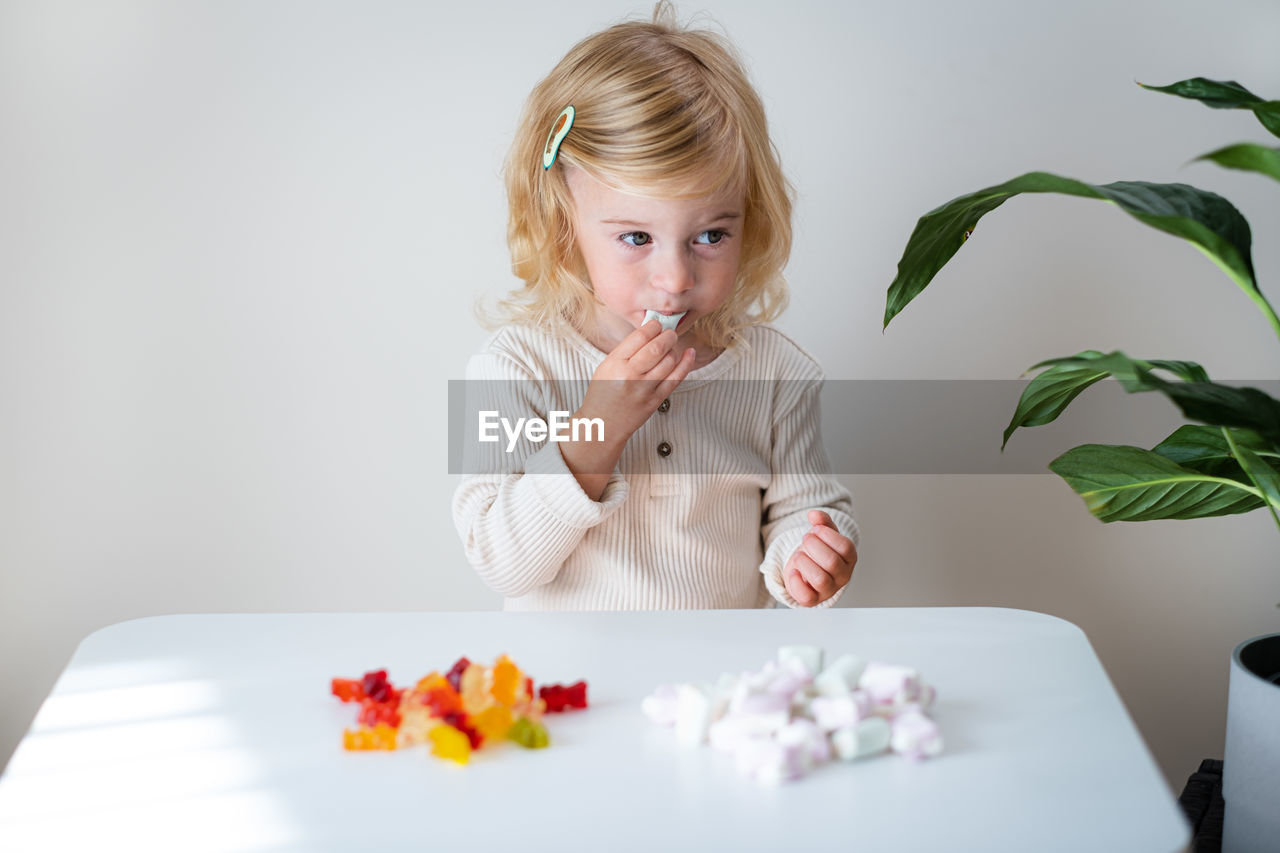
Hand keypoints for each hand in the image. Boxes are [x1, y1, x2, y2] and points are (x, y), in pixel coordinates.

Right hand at [577, 319, 695, 448]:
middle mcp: (630, 376)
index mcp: (615, 364)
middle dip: (667, 335)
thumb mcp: (606, 367)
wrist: (603, 425)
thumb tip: (649, 332)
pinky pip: (676, 378)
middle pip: (657, 348)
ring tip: (671, 346)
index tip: (656, 324)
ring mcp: (644, 389)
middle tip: (670, 332)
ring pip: (669, 361)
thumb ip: (626, 351)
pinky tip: (689, 353)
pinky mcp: (656, 400)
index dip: (652, 327)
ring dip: (674, 349)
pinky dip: (686, 363)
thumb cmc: (603, 394)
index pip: (639, 337)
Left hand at [783, 510, 856, 605]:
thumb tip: (814, 514)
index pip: (845, 547)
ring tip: (799, 555)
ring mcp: (829, 590)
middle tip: (805, 539)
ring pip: (820, 580)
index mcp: (849, 559)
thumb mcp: (823, 535)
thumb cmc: (819, 552)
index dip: (828, 535)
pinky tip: (793, 570)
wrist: (808, 572)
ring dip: (804, 562)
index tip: (815, 529)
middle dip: (813, 546)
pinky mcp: (813, 600)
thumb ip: (822, 522)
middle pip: (832, 562)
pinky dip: (796, 582)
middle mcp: (843, 576)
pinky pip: (807, 597)